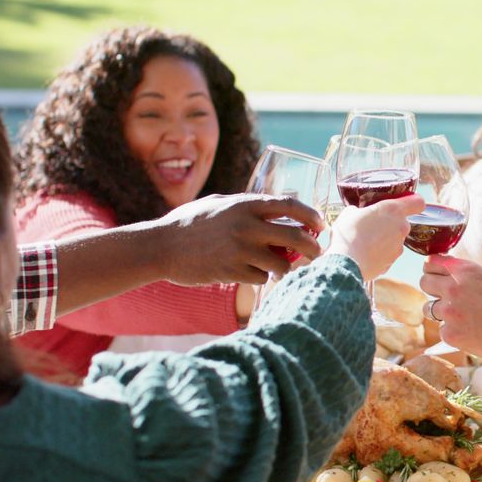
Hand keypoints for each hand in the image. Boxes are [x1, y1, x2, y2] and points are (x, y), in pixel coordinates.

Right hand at [156, 194, 324, 285]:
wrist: (160, 246)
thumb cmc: (189, 222)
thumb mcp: (219, 203)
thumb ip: (246, 205)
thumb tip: (275, 207)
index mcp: (245, 204)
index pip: (290, 205)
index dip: (311, 215)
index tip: (320, 225)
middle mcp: (247, 226)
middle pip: (297, 238)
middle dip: (313, 248)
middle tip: (316, 253)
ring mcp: (241, 250)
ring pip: (283, 264)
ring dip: (285, 268)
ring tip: (279, 267)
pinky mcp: (232, 272)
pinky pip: (262, 278)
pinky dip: (262, 277)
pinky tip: (252, 273)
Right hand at [328, 194, 423, 281]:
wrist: (345, 261)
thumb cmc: (348, 233)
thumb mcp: (350, 213)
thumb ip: (360, 210)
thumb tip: (358, 213)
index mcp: (393, 210)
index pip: (418, 202)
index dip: (413, 201)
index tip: (407, 203)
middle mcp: (401, 228)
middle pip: (402, 223)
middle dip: (390, 224)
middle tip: (373, 226)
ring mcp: (398, 247)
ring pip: (395, 240)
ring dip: (384, 240)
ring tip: (365, 242)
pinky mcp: (392, 262)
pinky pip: (388, 254)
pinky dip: (379, 254)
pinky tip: (365, 254)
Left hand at [419, 255, 481, 359]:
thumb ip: (468, 272)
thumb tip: (447, 266)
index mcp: (464, 271)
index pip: (431, 262)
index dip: (432, 269)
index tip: (436, 275)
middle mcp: (453, 288)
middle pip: (424, 282)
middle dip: (432, 289)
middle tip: (446, 297)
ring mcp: (449, 312)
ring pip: (428, 308)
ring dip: (440, 312)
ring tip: (461, 317)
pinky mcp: (450, 333)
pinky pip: (441, 329)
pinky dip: (452, 332)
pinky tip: (469, 331)